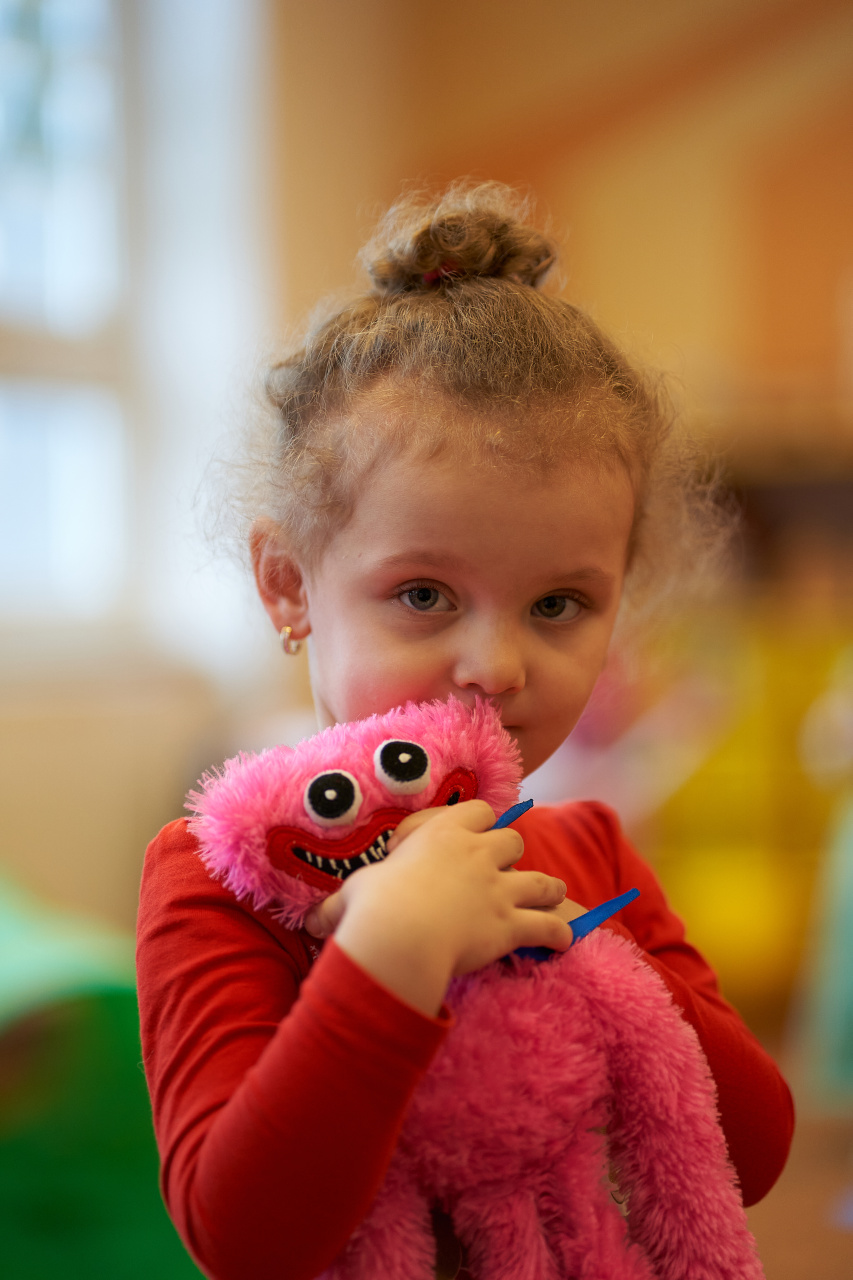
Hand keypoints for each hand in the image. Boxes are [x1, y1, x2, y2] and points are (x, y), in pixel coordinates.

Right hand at [305, 801, 572, 1015]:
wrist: (401, 932)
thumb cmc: (373, 906)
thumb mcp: (351, 896)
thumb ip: (337, 906)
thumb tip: (311, 923)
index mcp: (443, 834)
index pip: (477, 811)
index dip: (478, 823)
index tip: (470, 837)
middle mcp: (478, 854)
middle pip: (513, 839)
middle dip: (511, 854)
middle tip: (504, 871)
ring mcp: (498, 888)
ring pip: (541, 880)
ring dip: (547, 890)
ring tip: (552, 898)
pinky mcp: (511, 924)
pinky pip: (548, 926)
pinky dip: (558, 934)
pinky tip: (564, 942)